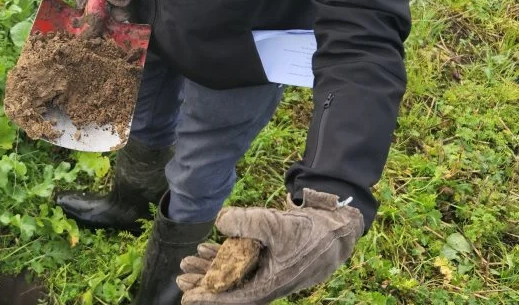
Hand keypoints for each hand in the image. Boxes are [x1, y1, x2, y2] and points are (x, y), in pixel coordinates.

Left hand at [177, 189, 363, 303]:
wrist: (338, 226)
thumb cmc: (313, 232)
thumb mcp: (278, 225)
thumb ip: (248, 222)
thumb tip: (219, 222)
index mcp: (272, 284)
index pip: (235, 297)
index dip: (210, 299)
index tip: (187, 298)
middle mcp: (268, 280)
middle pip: (230, 287)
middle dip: (204, 282)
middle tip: (180, 276)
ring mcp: (269, 268)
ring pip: (233, 273)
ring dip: (212, 268)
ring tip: (188, 262)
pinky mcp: (270, 256)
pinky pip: (242, 261)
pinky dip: (225, 255)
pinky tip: (208, 248)